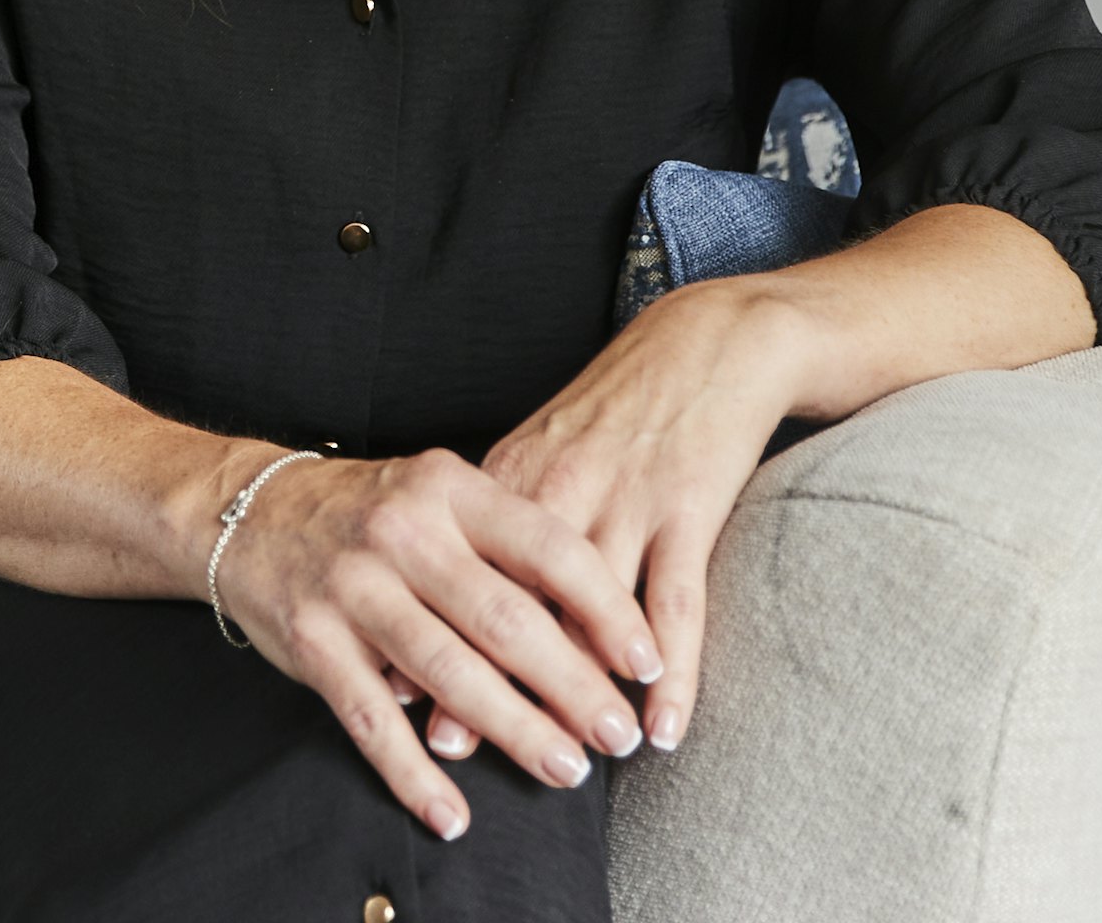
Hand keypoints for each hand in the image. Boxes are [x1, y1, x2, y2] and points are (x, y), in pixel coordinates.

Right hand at [208, 445, 665, 840]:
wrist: (248, 511)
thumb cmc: (370, 511)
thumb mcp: (439, 494)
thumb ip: (505, 543)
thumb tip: (596, 624)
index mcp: (449, 488)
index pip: (547, 548)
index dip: (605, 610)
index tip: (646, 662)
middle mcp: (403, 534)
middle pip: (505, 620)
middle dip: (572, 686)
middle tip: (617, 734)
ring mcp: (354, 589)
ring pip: (448, 675)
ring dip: (513, 732)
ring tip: (564, 770)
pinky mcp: (313, 642)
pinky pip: (371, 722)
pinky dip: (413, 775)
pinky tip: (451, 812)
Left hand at [471, 277, 811, 756]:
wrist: (708, 343)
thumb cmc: (618, 408)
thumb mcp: (543, 450)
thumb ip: (500, 519)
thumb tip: (447, 592)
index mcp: (513, 474)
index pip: (457, 568)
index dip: (424, 628)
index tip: (393, 691)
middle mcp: (559, 488)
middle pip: (513, 597)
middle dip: (481, 674)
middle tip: (456, 746)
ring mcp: (626, 500)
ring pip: (591, 613)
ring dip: (578, 690)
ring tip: (565, 758)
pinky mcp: (689, 509)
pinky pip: (677, 604)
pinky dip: (672, 673)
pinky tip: (662, 728)